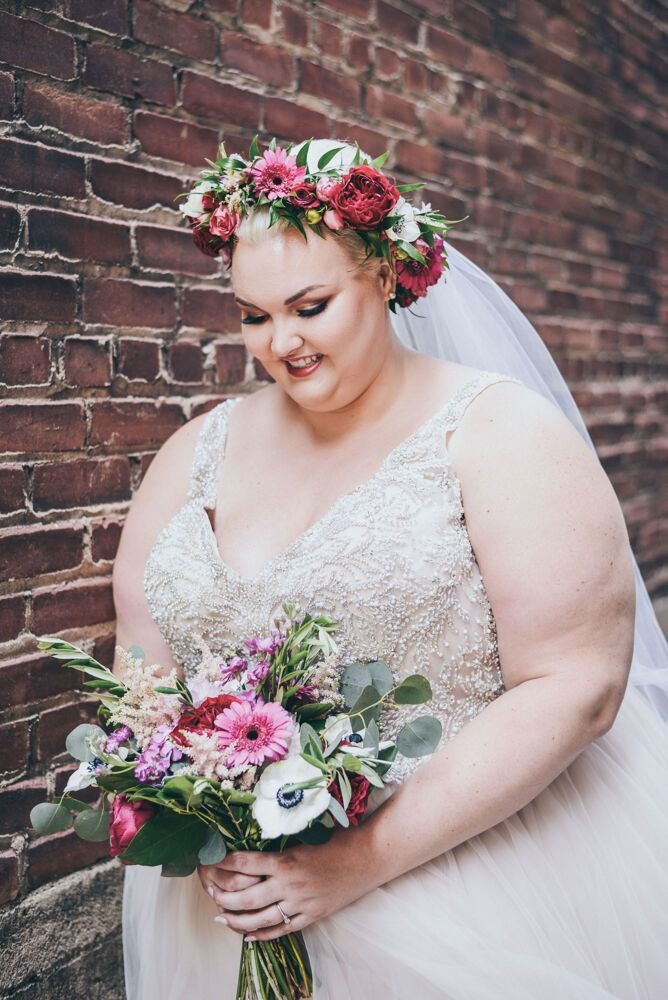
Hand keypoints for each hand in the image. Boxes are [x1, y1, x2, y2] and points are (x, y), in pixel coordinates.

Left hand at [202, 827, 376, 941]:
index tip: (210, 859)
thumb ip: (283, 840)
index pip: (245, 863)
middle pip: (246, 896)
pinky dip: (261, 936)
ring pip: (259, 918)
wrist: (369, 858)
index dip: (224, 862)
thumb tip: (258, 835)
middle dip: (223, 896)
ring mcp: (300, 904)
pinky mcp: (311, 916)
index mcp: (286, 860)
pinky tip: (247, 936)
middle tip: (209, 893)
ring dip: (236, 919)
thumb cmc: (340, 838)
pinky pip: (281, 931)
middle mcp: (289, 885)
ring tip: (220, 918)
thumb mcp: (307, 834)